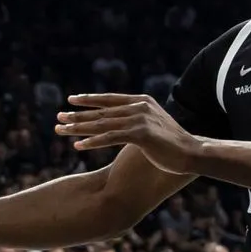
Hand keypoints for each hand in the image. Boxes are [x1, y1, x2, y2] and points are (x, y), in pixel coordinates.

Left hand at [55, 93, 199, 174]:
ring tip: (61, 130)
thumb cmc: (171, 142)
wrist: (191, 152)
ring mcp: (139, 119)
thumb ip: (136, 119)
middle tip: (59, 117)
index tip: (72, 100)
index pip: (109, 99)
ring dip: (79, 128)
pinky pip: (110, 137)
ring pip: (102, 124)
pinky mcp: (140, 134)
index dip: (89, 99)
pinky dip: (92, 141)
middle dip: (77, 115)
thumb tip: (121, 121)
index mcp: (141, 101)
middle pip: (101, 111)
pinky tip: (78, 145)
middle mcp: (138, 107)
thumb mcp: (152, 124)